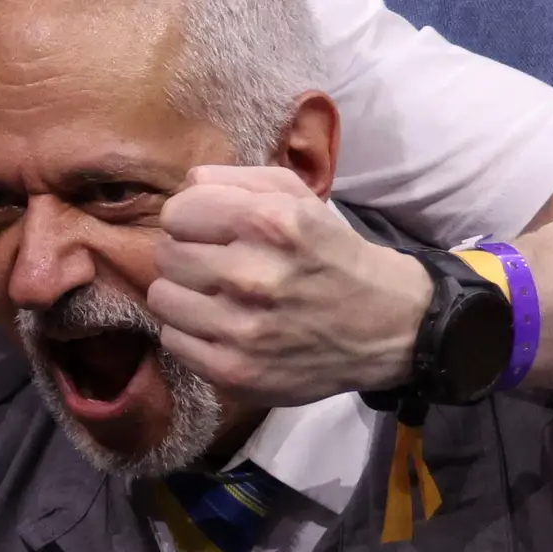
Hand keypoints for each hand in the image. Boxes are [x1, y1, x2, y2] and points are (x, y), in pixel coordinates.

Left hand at [151, 165, 433, 405]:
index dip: (192, 219)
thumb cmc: (333, 254)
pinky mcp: (235, 371)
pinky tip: (224, 327)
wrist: (390, 327)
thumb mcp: (300, 199)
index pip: (177, 213)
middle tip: (218, 265)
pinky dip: (192, 333)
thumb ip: (237, 180)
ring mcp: (242, 330)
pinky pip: (173, 340)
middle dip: (188, 255)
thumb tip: (188, 183)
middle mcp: (253, 276)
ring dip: (185, 294)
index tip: (211, 230)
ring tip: (219, 296)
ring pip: (162, 298)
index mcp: (269, 224)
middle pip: (166, 255)